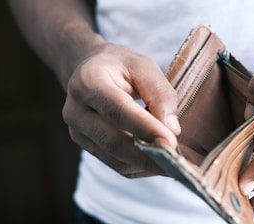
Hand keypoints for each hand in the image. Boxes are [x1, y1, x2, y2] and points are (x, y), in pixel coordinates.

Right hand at [62, 43, 180, 177]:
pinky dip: (141, 167)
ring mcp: (77, 132)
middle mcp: (76, 110)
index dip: (145, 128)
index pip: (118, 110)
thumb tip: (172, 130)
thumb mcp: (144, 67)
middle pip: (113, 142)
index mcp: (88, 81)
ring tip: (174, 164)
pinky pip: (117, 165)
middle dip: (148, 156)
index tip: (171, 143)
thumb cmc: (121, 66)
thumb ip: (160, 94)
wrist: (90, 71)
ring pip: (116, 160)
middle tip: (178, 163)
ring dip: (147, 165)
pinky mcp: (86, 146)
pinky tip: (159, 161)